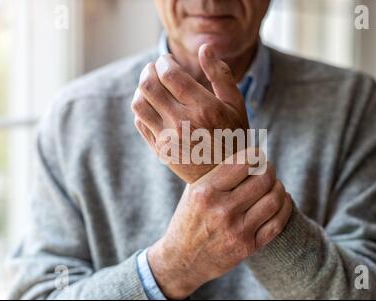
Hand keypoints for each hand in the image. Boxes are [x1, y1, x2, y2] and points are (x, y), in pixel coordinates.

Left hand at [131, 44, 248, 182]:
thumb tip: (205, 48)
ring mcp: (169, 139)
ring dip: (141, 88)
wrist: (225, 178)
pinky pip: (140, 122)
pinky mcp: (160, 150)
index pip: (170, 74)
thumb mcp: (236, 105)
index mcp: (204, 109)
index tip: (167, 60)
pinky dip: (142, 108)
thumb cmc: (233, 136)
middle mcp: (183, 123)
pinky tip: (152, 105)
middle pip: (149, 86)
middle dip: (149, 70)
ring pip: (139, 103)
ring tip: (151, 85)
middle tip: (155, 68)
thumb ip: (221, 74)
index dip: (164, 61)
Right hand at [147, 149, 292, 298]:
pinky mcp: (247, 247)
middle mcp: (221, 210)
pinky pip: (277, 223)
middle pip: (263, 179)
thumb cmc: (189, 218)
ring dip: (279, 188)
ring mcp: (236, 231)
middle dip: (270, 170)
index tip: (258, 155)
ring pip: (274, 199)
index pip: (244, 163)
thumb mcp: (193, 191)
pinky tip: (280, 201)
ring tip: (273, 186)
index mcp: (205, 191)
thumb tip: (244, 149)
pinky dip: (284, 207)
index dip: (257, 155)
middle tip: (267, 170)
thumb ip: (216, 172)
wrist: (181, 260)